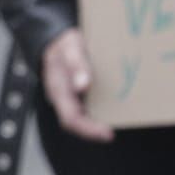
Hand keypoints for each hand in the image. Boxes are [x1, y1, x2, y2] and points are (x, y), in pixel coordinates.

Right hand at [42, 28, 114, 142]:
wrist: (58, 41)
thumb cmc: (64, 45)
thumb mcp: (70, 49)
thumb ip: (76, 65)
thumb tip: (83, 86)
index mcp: (58, 91)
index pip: (70, 119)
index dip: (88, 129)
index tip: (107, 133)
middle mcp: (63, 99)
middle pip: (76, 122)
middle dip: (94, 130)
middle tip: (111, 133)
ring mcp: (70, 98)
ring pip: (81, 117)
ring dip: (96, 122)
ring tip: (116, 122)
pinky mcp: (77, 94)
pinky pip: (86, 107)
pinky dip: (99, 111)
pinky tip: (114, 109)